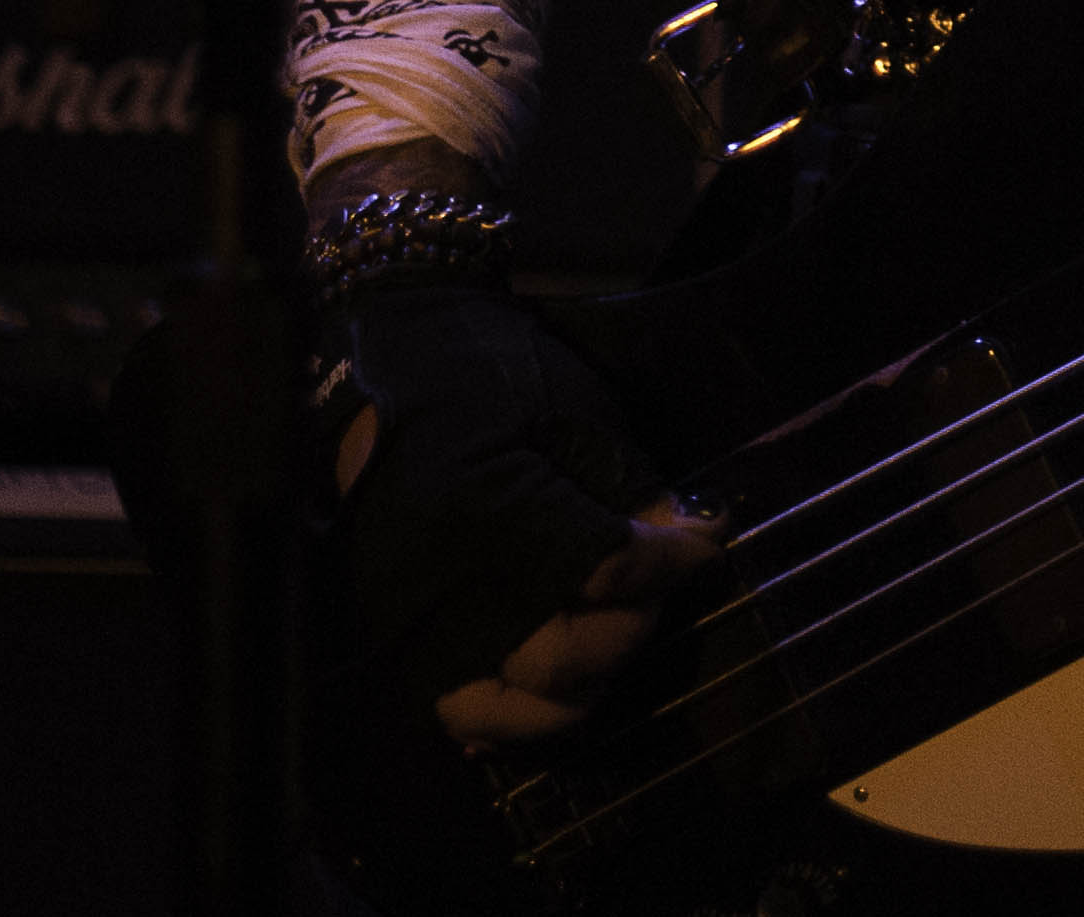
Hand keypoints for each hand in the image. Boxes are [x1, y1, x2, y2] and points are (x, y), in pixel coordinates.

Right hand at [325, 277, 729, 748]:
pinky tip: (553, 686)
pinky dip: (515, 715)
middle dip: (630, 625)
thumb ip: (628, 489)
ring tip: (607, 634)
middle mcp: (441, 585)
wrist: (378, 368)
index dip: (673, 562)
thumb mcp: (571, 410)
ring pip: (511, 711)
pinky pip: (460, 715)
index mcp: (485, 511)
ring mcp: (408, 624)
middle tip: (652, 587)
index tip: (705, 545)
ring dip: (580, 684)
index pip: (607, 573)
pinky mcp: (393, 640)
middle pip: (562, 657)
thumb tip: (691, 544)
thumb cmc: (481, 374)